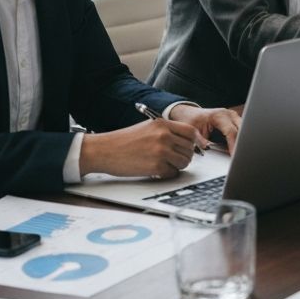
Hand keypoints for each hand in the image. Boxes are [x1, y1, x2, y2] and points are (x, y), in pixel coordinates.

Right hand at [79, 118, 202, 178]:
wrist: (104, 150)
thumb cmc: (123, 140)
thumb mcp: (147, 127)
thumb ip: (167, 131)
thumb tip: (186, 142)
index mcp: (162, 124)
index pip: (191, 132)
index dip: (195, 141)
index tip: (194, 148)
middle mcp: (164, 136)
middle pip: (190, 148)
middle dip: (185, 155)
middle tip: (176, 159)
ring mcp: (161, 151)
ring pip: (184, 162)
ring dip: (178, 166)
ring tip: (166, 164)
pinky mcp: (156, 166)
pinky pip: (173, 173)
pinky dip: (168, 174)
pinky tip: (158, 170)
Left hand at [169, 104, 242, 152]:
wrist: (191, 113)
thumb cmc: (192, 121)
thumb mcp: (192, 131)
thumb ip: (200, 140)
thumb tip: (207, 148)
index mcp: (219, 115)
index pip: (231, 131)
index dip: (234, 145)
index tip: (234, 155)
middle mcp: (229, 114)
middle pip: (242, 130)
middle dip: (242, 143)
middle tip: (239, 157)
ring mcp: (234, 117)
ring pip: (244, 130)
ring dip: (241, 141)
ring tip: (237, 154)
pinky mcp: (235, 121)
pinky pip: (241, 130)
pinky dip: (239, 139)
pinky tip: (236, 149)